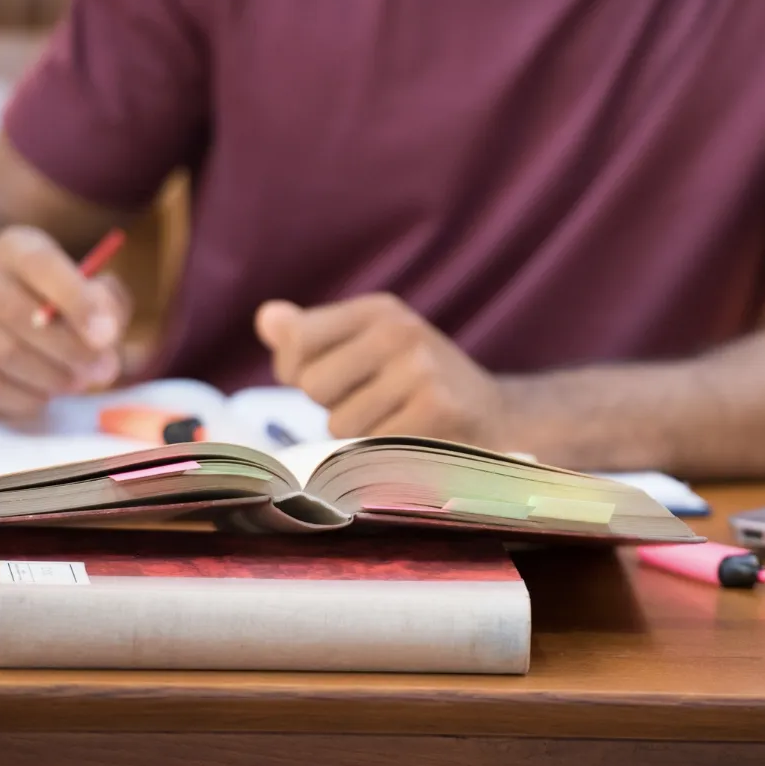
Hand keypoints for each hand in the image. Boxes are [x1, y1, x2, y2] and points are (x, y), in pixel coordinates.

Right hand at [0, 225, 130, 418]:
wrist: (27, 326)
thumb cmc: (74, 307)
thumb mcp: (101, 295)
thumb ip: (109, 305)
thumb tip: (103, 332)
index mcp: (17, 247)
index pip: (40, 264)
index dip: (75, 300)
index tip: (106, 336)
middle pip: (16, 312)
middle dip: (68, 348)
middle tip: (102, 370)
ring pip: (4, 353)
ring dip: (51, 376)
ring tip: (79, 382)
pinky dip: (25, 398)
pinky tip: (46, 395)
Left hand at [255, 293, 511, 446]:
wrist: (497, 419)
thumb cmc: (417, 385)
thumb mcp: (369, 346)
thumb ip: (311, 336)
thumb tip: (267, 319)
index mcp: (379, 310)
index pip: (296, 343)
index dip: (299, 373)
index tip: (333, 381)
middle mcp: (400, 330)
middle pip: (312, 385)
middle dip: (333, 406)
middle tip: (375, 406)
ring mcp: (421, 369)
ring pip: (339, 423)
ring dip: (359, 436)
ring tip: (396, 424)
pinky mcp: (437, 409)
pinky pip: (371, 446)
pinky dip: (383, 455)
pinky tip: (412, 442)